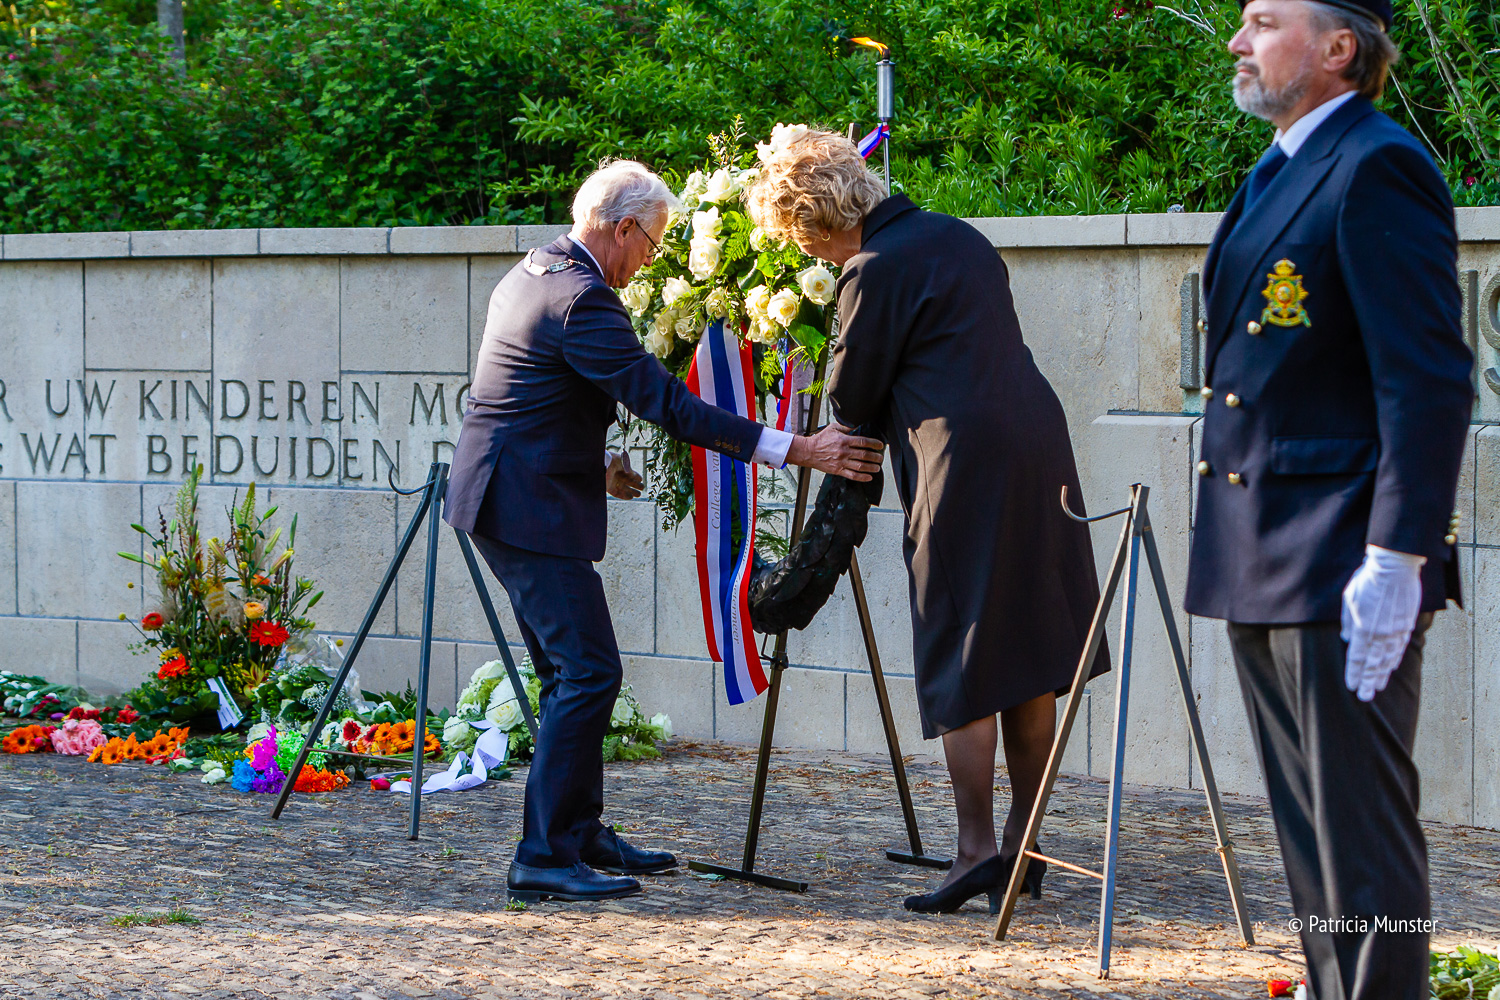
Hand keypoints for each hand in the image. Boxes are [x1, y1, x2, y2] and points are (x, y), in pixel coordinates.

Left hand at [606, 450, 642, 499]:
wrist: (602, 463)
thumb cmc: (612, 460)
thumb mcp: (623, 462)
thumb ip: (629, 469)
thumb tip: (633, 475)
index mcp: (619, 467)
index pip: (629, 473)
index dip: (635, 477)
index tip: (641, 480)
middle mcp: (616, 475)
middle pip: (627, 482)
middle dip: (635, 485)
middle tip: (642, 488)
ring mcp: (612, 482)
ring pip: (623, 488)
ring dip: (631, 492)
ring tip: (638, 495)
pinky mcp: (608, 487)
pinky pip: (616, 493)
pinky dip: (623, 496)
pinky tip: (630, 497)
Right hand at [784, 422, 884, 480]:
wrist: (809, 452)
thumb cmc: (821, 439)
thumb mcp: (833, 428)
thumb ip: (846, 427)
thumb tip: (857, 425)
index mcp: (844, 440)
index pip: (863, 442)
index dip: (874, 443)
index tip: (880, 445)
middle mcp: (844, 452)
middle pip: (864, 455)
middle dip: (875, 457)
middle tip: (880, 458)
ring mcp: (841, 462)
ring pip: (860, 466)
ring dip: (871, 467)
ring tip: (877, 467)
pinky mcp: (838, 470)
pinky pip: (852, 475)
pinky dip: (862, 477)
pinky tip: (869, 477)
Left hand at [1340, 545, 1424, 701]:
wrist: (1395, 567)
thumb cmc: (1367, 581)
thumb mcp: (1349, 599)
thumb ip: (1347, 622)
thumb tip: (1346, 640)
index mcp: (1363, 627)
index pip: (1356, 657)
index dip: (1354, 674)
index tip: (1352, 687)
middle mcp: (1380, 633)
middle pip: (1372, 663)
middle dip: (1368, 681)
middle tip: (1365, 697)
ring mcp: (1395, 630)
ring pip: (1388, 658)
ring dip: (1381, 674)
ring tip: (1376, 687)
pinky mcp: (1407, 624)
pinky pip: (1400, 647)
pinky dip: (1394, 659)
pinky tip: (1391, 668)